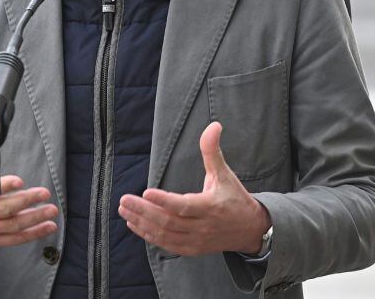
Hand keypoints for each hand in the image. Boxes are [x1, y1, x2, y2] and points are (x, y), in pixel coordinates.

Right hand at [0, 168, 58, 255]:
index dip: (3, 186)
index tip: (19, 181)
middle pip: (5, 209)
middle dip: (27, 201)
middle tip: (43, 193)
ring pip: (12, 226)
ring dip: (34, 218)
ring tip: (51, 210)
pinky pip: (13, 239)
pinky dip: (32, 234)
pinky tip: (46, 227)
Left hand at [118, 122, 270, 256]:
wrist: (250, 229)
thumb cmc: (234, 198)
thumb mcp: (224, 173)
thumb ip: (212, 150)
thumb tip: (213, 125)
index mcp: (210, 206)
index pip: (183, 205)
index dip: (164, 200)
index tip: (146, 191)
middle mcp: (202, 226)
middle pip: (168, 221)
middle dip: (144, 211)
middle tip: (124, 200)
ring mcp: (196, 240)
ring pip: (165, 234)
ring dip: (142, 223)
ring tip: (124, 210)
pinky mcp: (192, 249)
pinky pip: (167, 244)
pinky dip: (149, 236)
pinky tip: (135, 224)